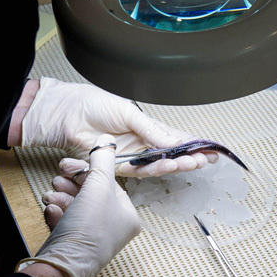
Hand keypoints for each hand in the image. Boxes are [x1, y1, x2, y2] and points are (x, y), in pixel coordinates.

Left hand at [18, 78, 215, 176]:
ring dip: (176, 165)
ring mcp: (129, 155)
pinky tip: (168, 166)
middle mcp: (140, 143)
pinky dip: (154, 169)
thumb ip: (150, 129)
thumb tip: (174, 141)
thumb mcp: (128, 112)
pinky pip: (139, 170)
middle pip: (169, 155)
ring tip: (193, 163)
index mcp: (145, 127)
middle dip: (189, 158)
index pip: (174, 138)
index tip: (210, 149)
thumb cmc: (93, 105)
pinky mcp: (116, 166)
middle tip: (206, 159)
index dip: (192, 144)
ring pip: (157, 165)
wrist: (66, 114)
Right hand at [19, 136, 141, 276]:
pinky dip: (58, 214)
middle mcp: (115, 228)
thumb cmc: (88, 228)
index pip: (110, 184)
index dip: (89, 171)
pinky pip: (67, 223)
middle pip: (92, 195)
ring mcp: (95, 238)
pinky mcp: (76, 245)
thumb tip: (106, 140)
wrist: (64, 264)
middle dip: (71, 185)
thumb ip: (103, 160)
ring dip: (62, 198)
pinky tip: (51, 211)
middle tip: (58, 178)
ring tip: (51, 195)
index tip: (70, 164)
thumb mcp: (98, 186)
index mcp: (128, 216)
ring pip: (77, 208)